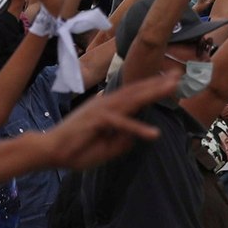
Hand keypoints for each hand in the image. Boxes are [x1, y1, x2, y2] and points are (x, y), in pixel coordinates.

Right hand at [42, 73, 173, 169]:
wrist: (50, 152)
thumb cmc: (77, 149)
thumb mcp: (108, 147)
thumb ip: (124, 140)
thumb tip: (139, 135)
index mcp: (108, 106)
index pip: (133, 93)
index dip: (152, 86)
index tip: (171, 80)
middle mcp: (106, 103)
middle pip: (136, 90)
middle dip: (158, 83)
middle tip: (178, 75)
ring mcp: (101, 110)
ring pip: (131, 99)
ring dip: (152, 93)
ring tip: (171, 88)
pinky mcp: (96, 121)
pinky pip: (120, 124)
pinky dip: (136, 128)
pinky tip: (153, 133)